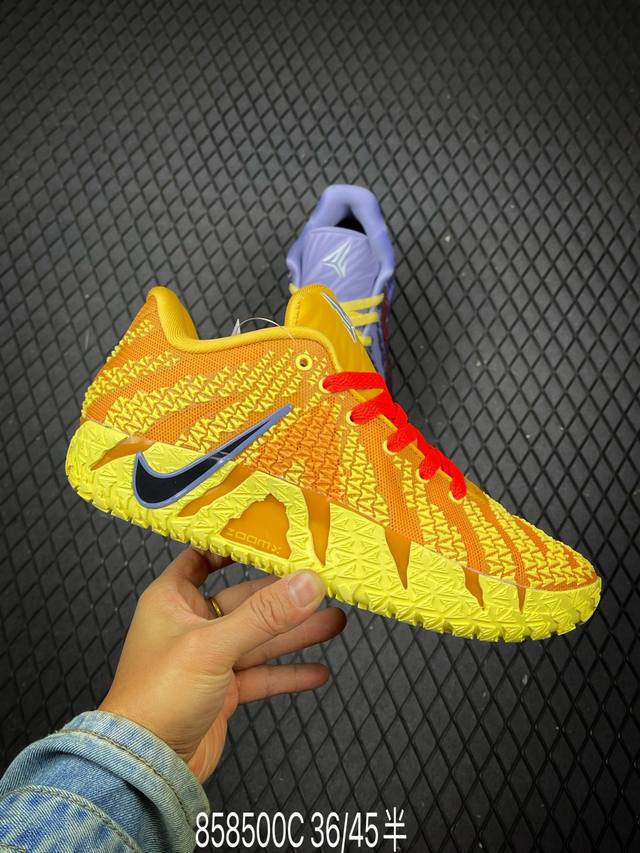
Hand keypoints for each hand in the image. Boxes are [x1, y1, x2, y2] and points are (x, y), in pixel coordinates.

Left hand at [99, 548, 344, 782]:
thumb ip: (264, 616)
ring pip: (259, 638)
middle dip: (286, 596)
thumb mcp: (213, 645)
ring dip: (296, 632)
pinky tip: (318, 671)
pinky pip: (262, 675)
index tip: (271, 535)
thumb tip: (307, 585)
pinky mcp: (223, 691)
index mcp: (172, 599)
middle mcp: (191, 625)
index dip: (233, 545)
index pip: (203, 557)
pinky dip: (288, 673)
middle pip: (246, 600)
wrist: (145, 768)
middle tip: (323, 585)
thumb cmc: (156, 697)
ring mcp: (209, 659)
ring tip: (335, 621)